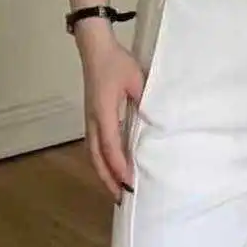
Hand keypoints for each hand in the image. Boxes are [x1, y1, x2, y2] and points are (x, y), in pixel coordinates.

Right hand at [79, 37, 145, 201]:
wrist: (95, 48)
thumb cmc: (116, 63)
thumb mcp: (136, 79)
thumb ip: (146, 100)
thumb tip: (156, 122)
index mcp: (103, 112)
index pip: (109, 145)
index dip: (119, 166)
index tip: (129, 182)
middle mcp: (93, 120)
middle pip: (96, 157)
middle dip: (108, 179)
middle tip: (122, 198)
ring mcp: (90, 120)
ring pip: (93, 154)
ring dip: (104, 173)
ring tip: (117, 189)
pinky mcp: (92, 117)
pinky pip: (94, 145)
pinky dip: (102, 161)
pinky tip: (112, 167)